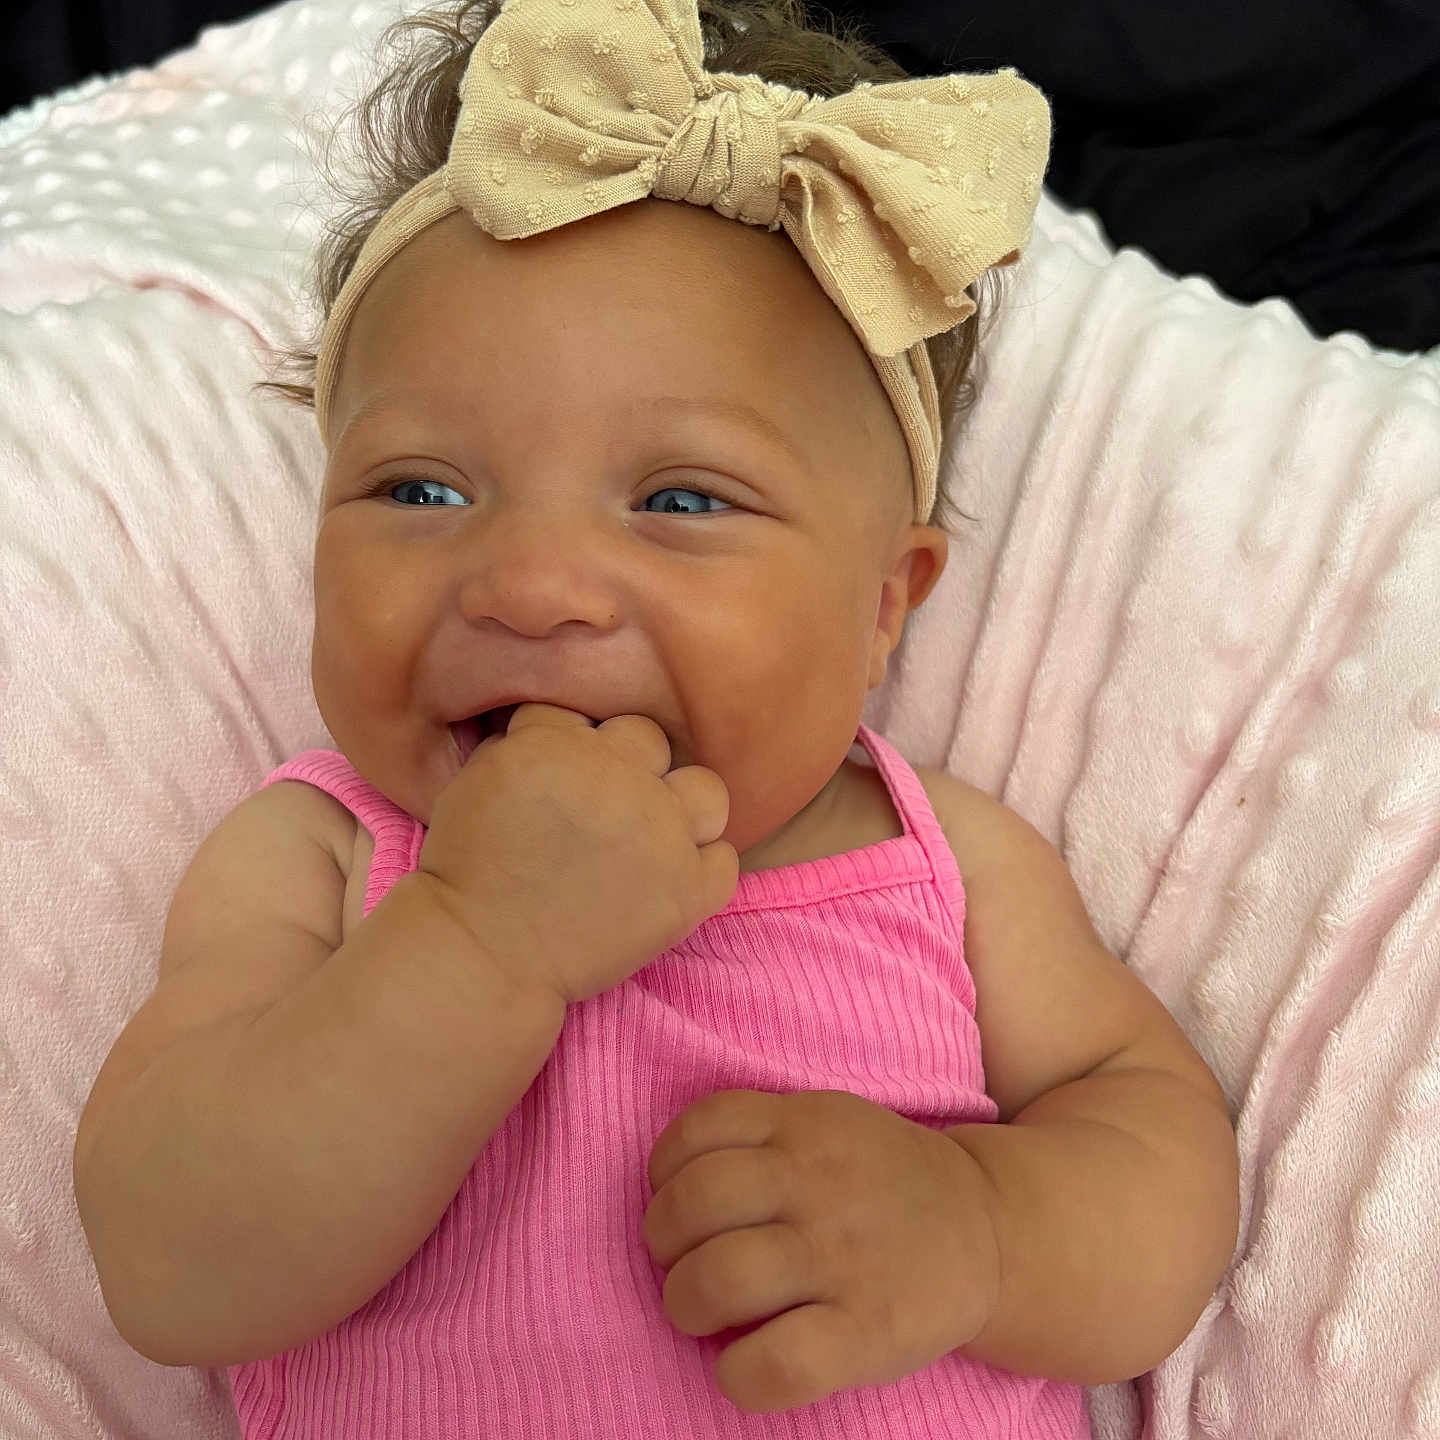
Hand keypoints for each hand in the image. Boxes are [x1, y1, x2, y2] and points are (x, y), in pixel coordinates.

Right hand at [417, 704, 737, 1005]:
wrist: (483, 953)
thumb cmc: (466, 872)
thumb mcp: (474, 782)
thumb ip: (521, 746)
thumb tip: (550, 737)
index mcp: (560, 743)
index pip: (582, 715)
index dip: (569, 745)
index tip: (558, 779)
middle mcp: (620, 776)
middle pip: (649, 738)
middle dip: (628, 765)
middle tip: (604, 807)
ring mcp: (661, 832)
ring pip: (707, 790)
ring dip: (684, 809)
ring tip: (655, 836)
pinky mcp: (686, 889)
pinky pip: (724, 862)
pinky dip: (700, 872)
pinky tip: (667, 884)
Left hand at [643, 1089, 1000, 1413]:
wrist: (992, 1230)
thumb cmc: (883, 1182)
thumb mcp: (829, 1123)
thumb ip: (760, 1136)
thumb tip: (667, 1184)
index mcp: (806, 1124)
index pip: (700, 1128)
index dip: (666, 1169)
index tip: (677, 1196)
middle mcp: (819, 1183)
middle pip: (694, 1203)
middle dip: (662, 1241)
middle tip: (683, 1260)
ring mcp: (842, 1257)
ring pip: (718, 1278)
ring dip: (685, 1303)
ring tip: (704, 1311)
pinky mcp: (867, 1333)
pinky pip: (772, 1363)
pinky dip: (735, 1372)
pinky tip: (743, 1363)